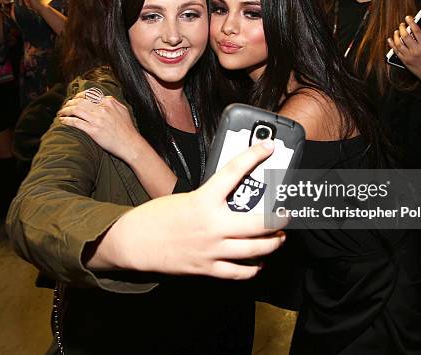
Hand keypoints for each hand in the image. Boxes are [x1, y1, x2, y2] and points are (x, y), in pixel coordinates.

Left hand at [58, 91, 143, 162]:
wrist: (130, 144)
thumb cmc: (127, 129)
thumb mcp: (123, 110)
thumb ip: (113, 102)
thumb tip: (104, 98)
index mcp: (109, 102)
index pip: (90, 94)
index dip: (79, 96)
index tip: (75, 98)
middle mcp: (102, 109)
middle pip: (80, 101)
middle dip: (70, 102)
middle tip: (65, 106)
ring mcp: (97, 119)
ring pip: (76, 110)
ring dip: (66, 110)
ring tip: (61, 112)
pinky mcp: (93, 130)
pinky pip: (76, 122)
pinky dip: (67, 120)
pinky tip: (63, 120)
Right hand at [99, 140, 287, 278]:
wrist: (134, 242)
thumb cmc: (156, 216)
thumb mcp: (184, 197)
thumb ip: (210, 198)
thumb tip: (233, 196)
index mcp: (204, 200)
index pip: (235, 172)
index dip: (255, 156)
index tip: (269, 147)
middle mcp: (212, 225)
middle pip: (259, 223)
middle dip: (279, 219)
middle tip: (287, 214)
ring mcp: (212, 249)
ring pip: (255, 250)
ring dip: (273, 243)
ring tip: (279, 238)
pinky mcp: (207, 268)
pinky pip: (238, 272)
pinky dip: (252, 268)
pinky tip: (258, 262)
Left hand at [387, 15, 420, 83]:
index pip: (416, 31)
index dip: (412, 23)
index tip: (408, 18)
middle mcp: (415, 51)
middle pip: (405, 36)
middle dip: (402, 28)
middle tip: (402, 24)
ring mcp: (408, 56)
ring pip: (398, 44)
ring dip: (396, 36)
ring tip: (396, 31)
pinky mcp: (404, 61)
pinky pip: (396, 52)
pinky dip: (392, 45)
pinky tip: (390, 40)